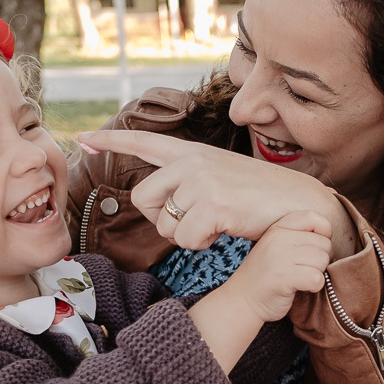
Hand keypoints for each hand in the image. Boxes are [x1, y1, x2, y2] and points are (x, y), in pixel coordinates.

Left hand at [76, 129, 359, 259]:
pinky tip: (225, 231)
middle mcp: (192, 160)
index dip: (110, 141)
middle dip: (163, 220)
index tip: (82, 139)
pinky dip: (202, 244)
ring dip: (186, 235)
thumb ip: (188, 182)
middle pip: (143, 199)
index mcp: (192, 153)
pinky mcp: (213, 203)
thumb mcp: (220, 178)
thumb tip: (157, 202)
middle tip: (195, 221)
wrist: (300, 204)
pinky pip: (185, 239)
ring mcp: (202, 180)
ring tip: (216, 223)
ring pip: (164, 224)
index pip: (143, 141)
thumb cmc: (259, 199)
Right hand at [228, 209, 332, 322]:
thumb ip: (297, 237)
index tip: (314, 249)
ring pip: (322, 260)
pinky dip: (314, 287)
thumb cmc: (265, 276)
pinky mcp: (284, 277)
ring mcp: (280, 257)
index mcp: (278, 228)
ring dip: (316, 274)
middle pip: (324, 243)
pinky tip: (301, 288)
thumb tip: (329, 236)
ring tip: (299, 278)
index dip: (323, 234)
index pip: (314, 218)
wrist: (242, 301)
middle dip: (319, 260)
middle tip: (302, 269)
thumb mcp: (276, 247)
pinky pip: (317, 278)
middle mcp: (279, 238)